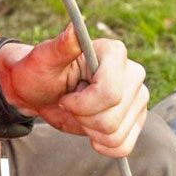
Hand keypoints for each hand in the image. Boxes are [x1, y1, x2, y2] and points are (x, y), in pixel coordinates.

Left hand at [0, 30, 148, 157]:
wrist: (41, 93)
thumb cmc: (39, 72)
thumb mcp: (44, 59)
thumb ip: (61, 46)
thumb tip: (74, 29)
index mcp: (114, 53)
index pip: (110, 93)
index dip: (82, 104)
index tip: (65, 98)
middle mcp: (133, 74)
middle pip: (113, 117)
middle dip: (84, 118)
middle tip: (71, 104)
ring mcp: (137, 98)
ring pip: (117, 134)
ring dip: (91, 131)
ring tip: (81, 113)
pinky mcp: (135, 120)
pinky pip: (124, 146)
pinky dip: (103, 145)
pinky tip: (91, 131)